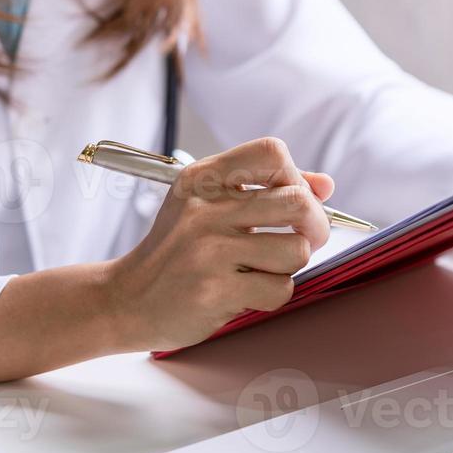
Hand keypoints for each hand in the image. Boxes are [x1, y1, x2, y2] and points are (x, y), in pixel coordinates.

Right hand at [102, 138, 333, 351]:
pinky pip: (279, 289)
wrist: (126, 299)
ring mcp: (210, 251)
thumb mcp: (207, 205)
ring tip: (260, 269)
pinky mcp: (216, 291)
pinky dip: (271, 295)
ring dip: (289, 265)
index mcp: (203, 179)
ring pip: (296, 251)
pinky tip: (243, 293)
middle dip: (315, 225)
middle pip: (297, 202)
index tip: (293, 199)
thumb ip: (265, 190)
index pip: (272, 153)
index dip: (297, 177)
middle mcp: (205, 209)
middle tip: (304, 239)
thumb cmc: (176, 251)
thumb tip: (326, 185)